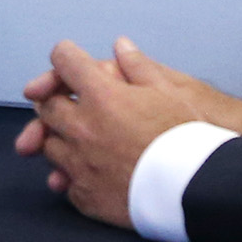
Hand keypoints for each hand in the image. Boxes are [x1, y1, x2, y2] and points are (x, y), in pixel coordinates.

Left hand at [13, 37, 241, 229]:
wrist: (194, 187)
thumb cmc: (185, 134)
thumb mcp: (168, 90)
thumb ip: (137, 66)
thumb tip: (121, 45)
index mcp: (100, 96)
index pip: (64, 61)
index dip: (67, 57)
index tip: (71, 61)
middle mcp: (82, 128)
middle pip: (46, 106)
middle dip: (54, 99)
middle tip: (71, 102)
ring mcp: (79, 164)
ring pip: (50, 146)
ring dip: (61, 138)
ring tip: (83, 140)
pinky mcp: (85, 196)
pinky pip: (66, 182)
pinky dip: (74, 175)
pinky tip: (92, 173)